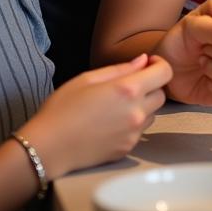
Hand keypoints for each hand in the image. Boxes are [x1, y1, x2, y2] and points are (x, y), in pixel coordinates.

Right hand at [20, 53, 171, 178]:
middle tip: (130, 85)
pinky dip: (133, 124)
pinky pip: (140, 132)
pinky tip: (111, 123)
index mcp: (128, 90)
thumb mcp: (87, 79)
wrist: (47, 148)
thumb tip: (143, 61)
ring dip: (143, 106)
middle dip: (151, 86)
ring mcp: (133, 134)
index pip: (165, 73)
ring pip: (153, 114)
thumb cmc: (62, 109)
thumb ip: (120, 69)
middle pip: (161, 94)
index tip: (147, 64)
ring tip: (118, 106)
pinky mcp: (127, 149)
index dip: (159, 65)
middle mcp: (137, 112)